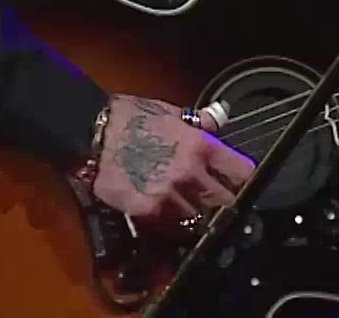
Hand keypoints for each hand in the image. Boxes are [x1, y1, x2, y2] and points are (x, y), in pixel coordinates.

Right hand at [88, 95, 255, 229]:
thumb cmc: (131, 117)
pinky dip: (171, 225)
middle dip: (226, 205)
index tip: (245, 185)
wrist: (92, 132)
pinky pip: (168, 226)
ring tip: (194, 215)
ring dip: (198, 218)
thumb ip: (200, 121)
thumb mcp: (173, 112)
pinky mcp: (144, 210)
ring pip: (198, 218)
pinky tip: (170, 219)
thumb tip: (219, 120)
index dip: (247, 181)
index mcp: (202, 147)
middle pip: (225, 201)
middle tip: (222, 207)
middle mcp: (190, 173)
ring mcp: (168, 194)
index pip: (242, 172)